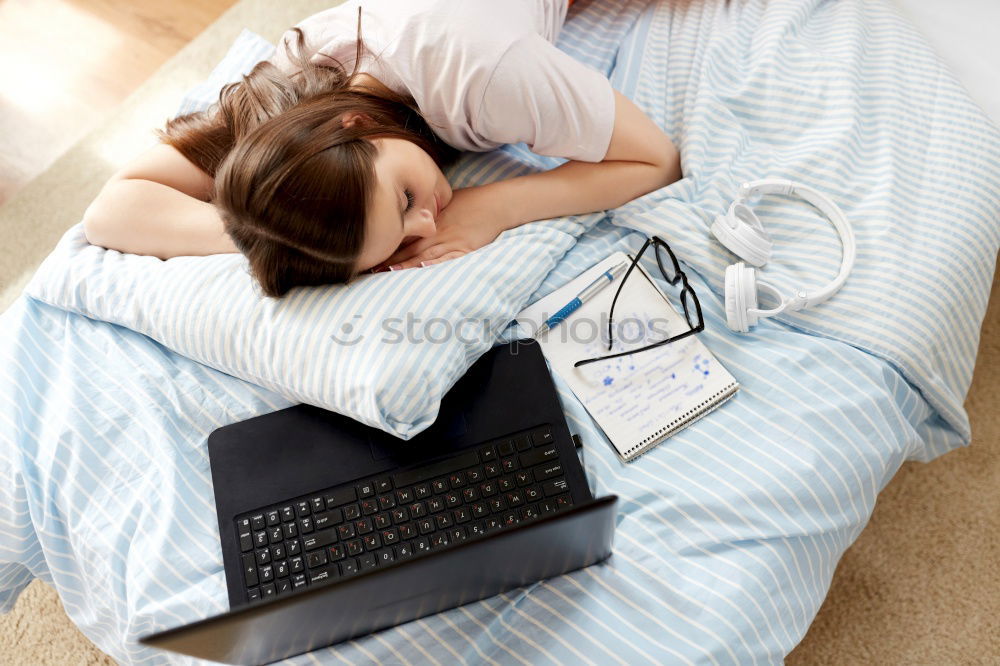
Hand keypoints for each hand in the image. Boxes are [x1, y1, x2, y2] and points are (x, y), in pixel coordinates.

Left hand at [372, 184, 515, 270]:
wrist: (496, 204)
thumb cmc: (471, 202)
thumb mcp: (446, 203)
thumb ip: (428, 213)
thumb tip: (410, 217)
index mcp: (432, 221)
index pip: (405, 235)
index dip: (389, 245)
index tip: (373, 252)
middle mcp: (438, 232)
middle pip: (410, 247)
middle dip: (391, 259)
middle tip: (372, 267)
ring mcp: (452, 241)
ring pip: (425, 254)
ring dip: (407, 264)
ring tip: (389, 271)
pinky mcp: (465, 249)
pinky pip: (448, 259)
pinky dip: (435, 264)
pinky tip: (423, 268)